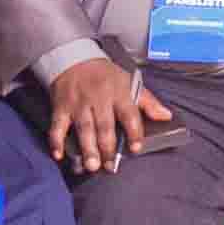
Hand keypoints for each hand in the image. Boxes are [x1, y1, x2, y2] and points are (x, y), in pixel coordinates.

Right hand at [45, 55, 169, 173]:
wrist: (74, 58)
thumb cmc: (105, 75)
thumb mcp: (129, 82)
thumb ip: (148, 102)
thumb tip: (166, 116)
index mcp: (119, 92)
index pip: (129, 113)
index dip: (134, 131)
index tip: (136, 148)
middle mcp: (99, 98)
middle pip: (104, 125)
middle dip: (107, 147)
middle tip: (109, 166)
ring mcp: (78, 103)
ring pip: (83, 127)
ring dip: (87, 147)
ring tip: (91, 166)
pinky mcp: (61, 107)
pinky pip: (57, 125)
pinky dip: (56, 140)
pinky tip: (58, 154)